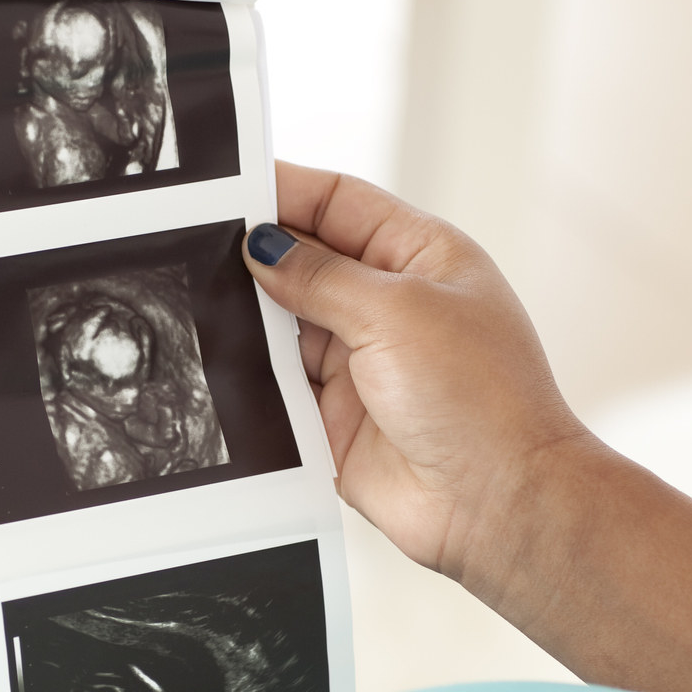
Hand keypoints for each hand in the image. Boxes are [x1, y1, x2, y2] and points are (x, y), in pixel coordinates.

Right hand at [242, 163, 583, 595]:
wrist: (496, 504)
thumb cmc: (484, 402)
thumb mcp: (397, 313)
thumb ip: (321, 277)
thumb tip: (262, 247)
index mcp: (421, 256)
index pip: (339, 202)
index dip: (284, 190)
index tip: (227, 186)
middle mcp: (390, 303)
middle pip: (304, 260)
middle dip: (255, 254)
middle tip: (194, 245)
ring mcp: (362, 359)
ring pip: (283, 322)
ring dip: (249, 317)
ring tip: (202, 302)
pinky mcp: (336, 414)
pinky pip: (277, 383)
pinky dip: (250, 373)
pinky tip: (222, 361)